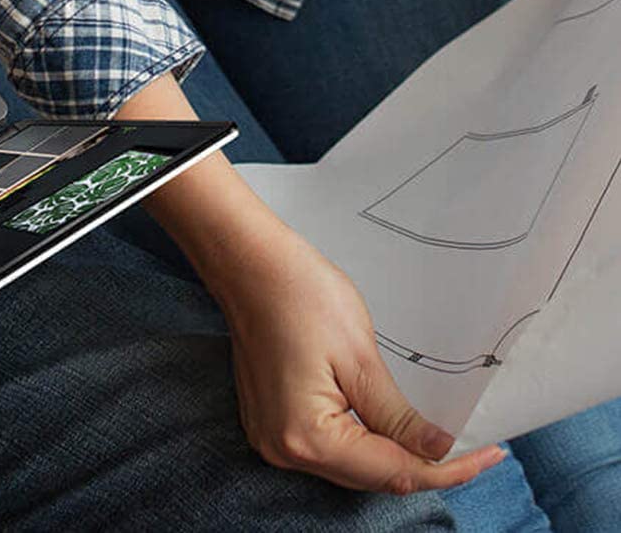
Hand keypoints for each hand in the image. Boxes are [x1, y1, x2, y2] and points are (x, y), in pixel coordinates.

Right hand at [115, 75, 502, 495]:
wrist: (248, 263)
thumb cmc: (301, 295)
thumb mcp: (360, 357)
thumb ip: (398, 417)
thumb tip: (440, 453)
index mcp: (307, 437)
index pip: (393, 472)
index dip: (448, 468)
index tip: (491, 454)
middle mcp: (285, 450)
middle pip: (372, 476)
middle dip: (424, 464)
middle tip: (474, 444)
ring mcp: (273, 439)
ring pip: (352, 466)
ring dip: (394, 455)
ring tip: (440, 436)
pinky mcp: (271, 423)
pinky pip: (330, 447)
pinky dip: (364, 442)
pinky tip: (392, 427)